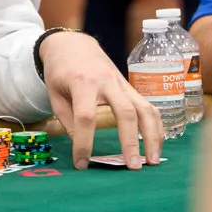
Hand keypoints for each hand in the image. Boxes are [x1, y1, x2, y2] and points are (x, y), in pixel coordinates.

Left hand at [38, 31, 163, 170]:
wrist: (73, 44)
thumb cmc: (61, 71)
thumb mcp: (55, 94)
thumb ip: (67, 120)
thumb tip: (81, 147)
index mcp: (82, 83)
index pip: (85, 117)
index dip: (83, 143)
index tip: (81, 163)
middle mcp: (107, 82)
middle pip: (124, 112)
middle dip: (130, 141)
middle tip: (132, 167)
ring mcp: (122, 83)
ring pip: (144, 108)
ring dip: (152, 136)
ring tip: (152, 161)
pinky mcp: (130, 87)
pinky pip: (148, 106)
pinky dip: (155, 126)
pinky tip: (156, 145)